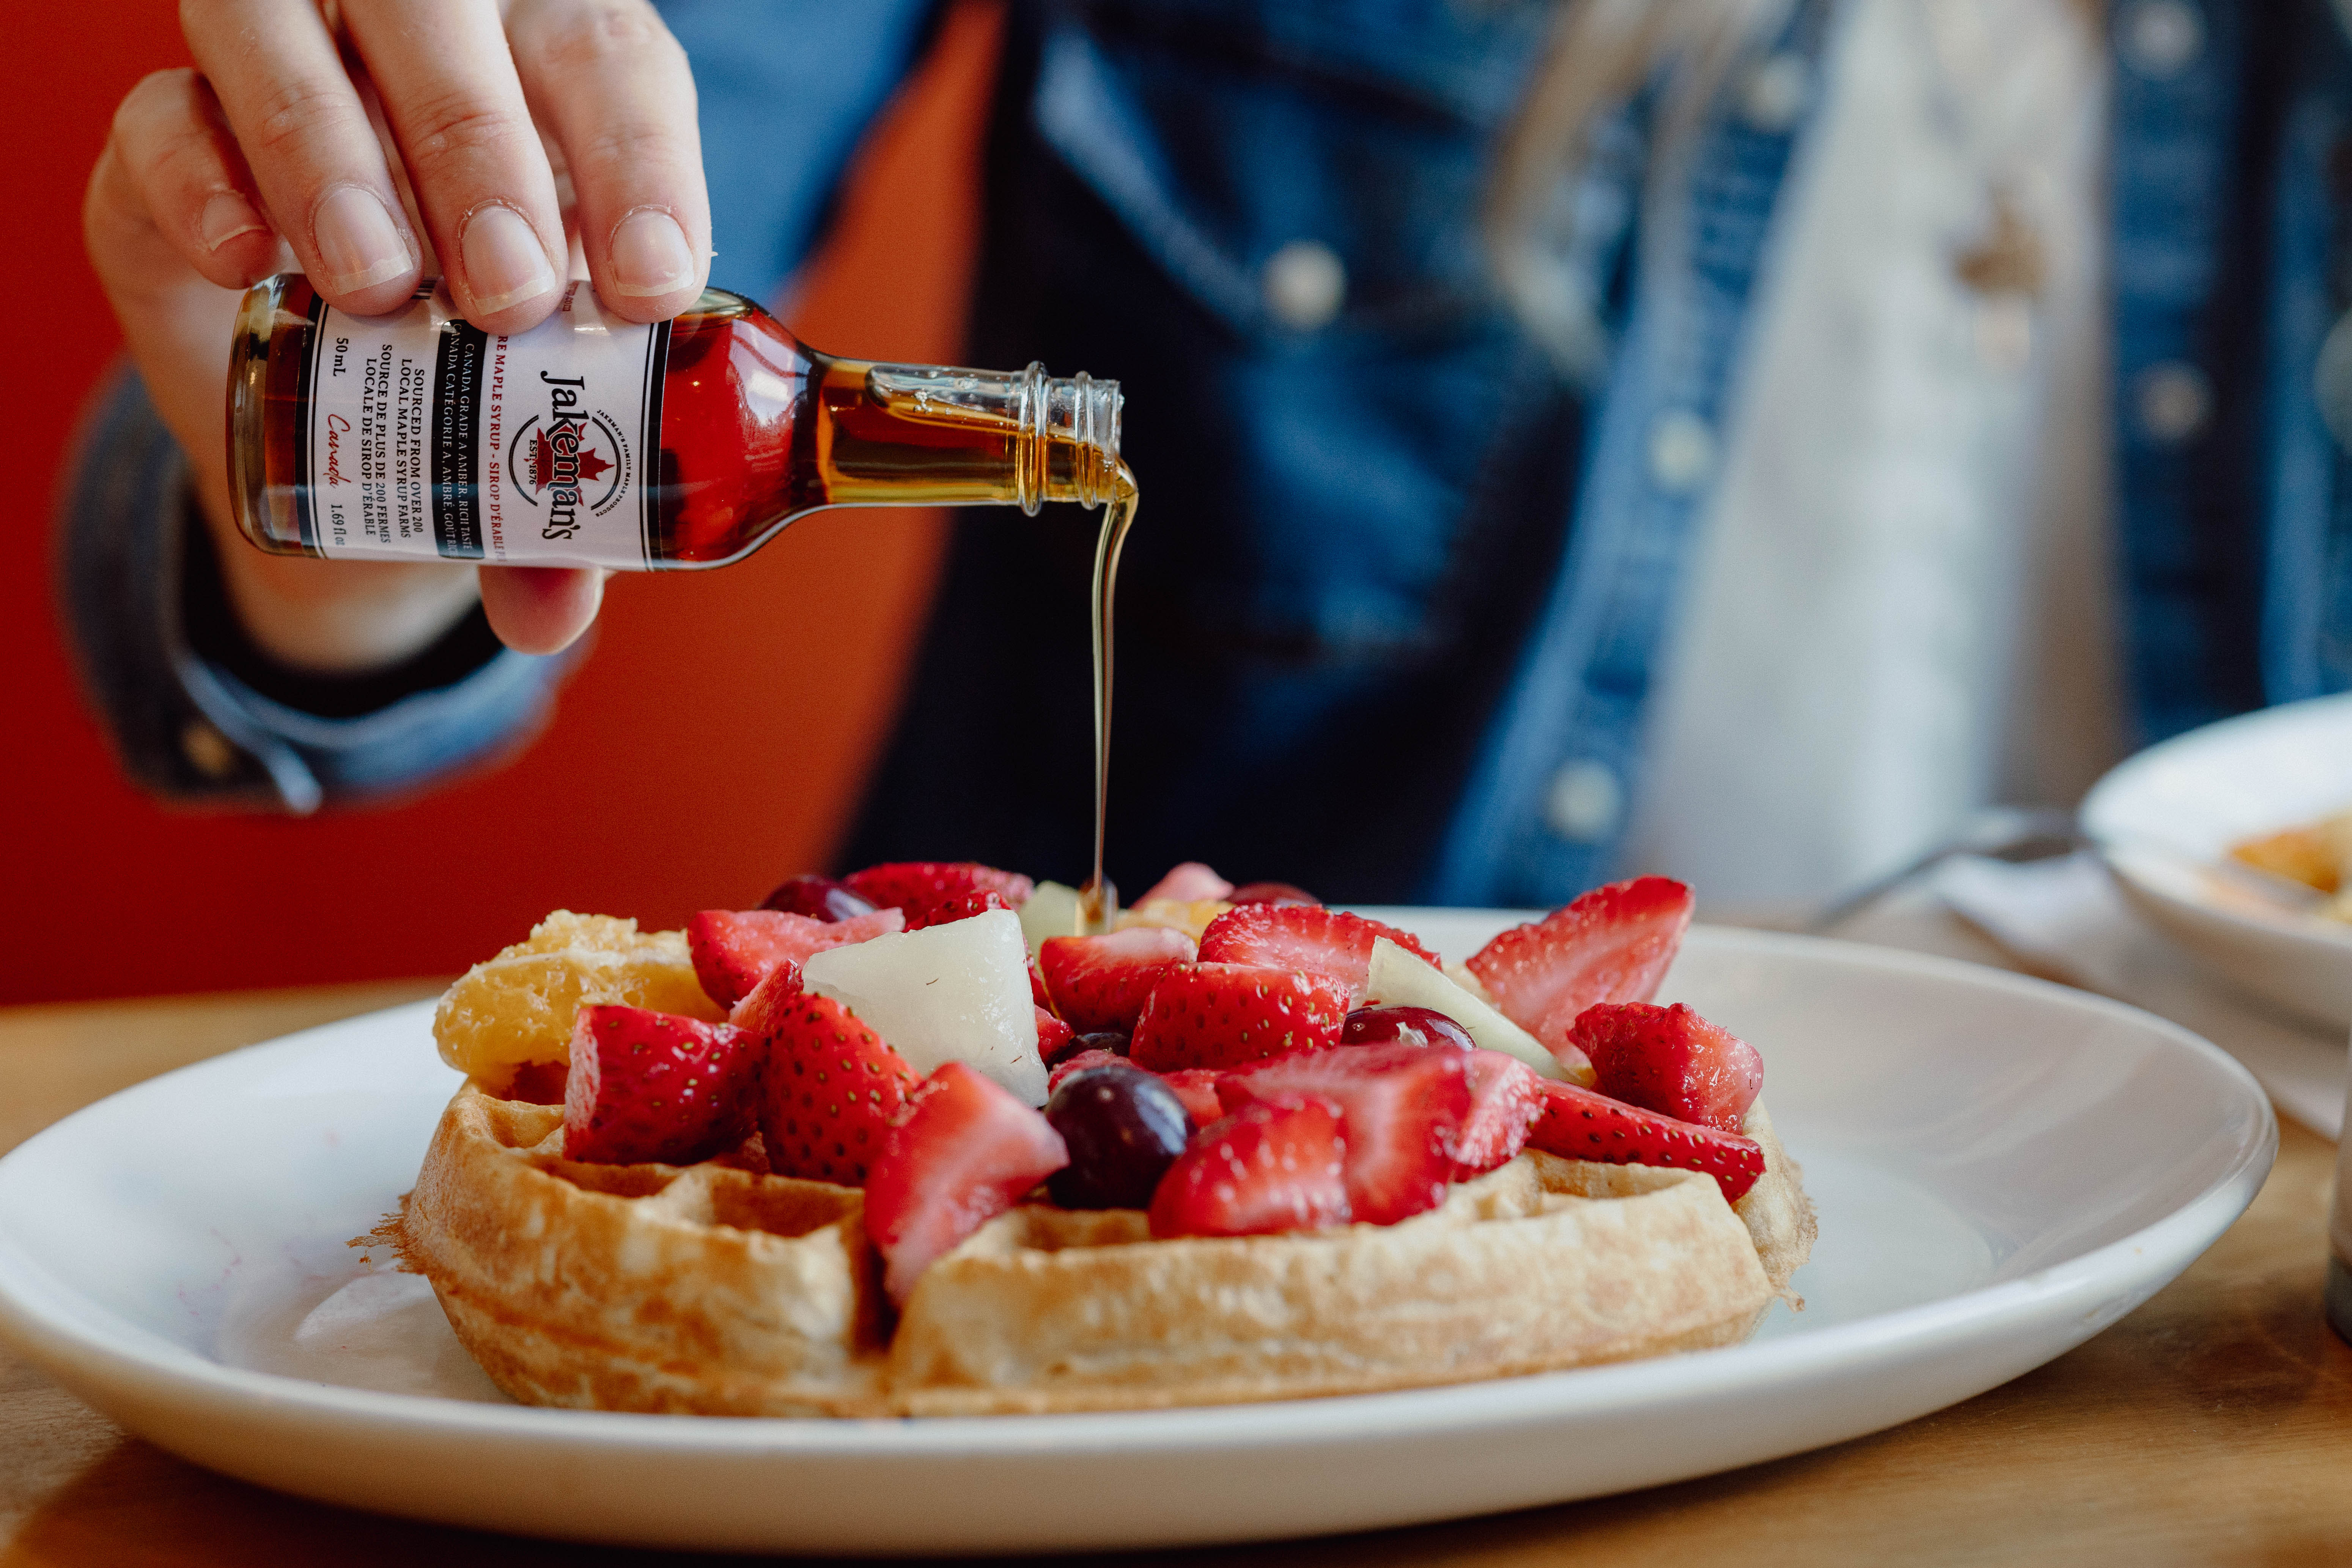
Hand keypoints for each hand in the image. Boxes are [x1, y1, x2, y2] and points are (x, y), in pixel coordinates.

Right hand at [84, 0, 710, 669]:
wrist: (353, 417)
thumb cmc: (487, 382)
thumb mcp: (543, 437)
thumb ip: (560, 515)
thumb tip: (552, 612)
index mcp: (559, 82)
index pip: (612, 71)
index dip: (640, 168)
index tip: (649, 287)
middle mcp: (433, 43)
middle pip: (453, 26)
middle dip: (483, 157)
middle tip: (506, 296)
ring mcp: (294, 69)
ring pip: (297, 36)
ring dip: (337, 156)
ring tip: (377, 289)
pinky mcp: (173, 135)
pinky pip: (167, 111)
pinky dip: (205, 176)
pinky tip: (246, 260)